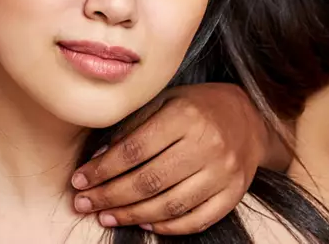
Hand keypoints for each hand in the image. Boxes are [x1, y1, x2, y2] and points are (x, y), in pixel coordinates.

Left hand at [70, 83, 267, 233]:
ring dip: (132, 216)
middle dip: (110, 196)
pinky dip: (168, 227)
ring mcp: (223, 173)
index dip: (102, 169)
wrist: (249, 117)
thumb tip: (97, 158)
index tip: (79, 180)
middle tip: (84, 203)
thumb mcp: (164, 101)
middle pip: (149, 181)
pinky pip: (197, 220)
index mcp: (185, 116)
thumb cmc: (197, 107)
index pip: (134, 150)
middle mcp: (207, 145)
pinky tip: (144, 224)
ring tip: (106, 216)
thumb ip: (132, 127)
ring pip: (170, 205)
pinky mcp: (234, 194)